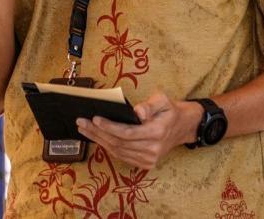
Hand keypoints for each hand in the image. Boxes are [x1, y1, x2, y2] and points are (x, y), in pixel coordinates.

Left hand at [76, 91, 202, 170]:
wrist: (182, 127)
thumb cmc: (169, 110)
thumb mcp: (163, 100)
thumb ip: (149, 105)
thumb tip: (137, 112)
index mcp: (157, 132)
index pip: (128, 133)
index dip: (110, 127)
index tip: (95, 119)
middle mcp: (153, 149)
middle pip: (119, 143)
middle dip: (98, 132)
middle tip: (81, 122)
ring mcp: (149, 159)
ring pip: (118, 151)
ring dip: (99, 140)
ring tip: (84, 129)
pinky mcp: (145, 163)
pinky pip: (122, 156)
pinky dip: (107, 147)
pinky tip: (97, 137)